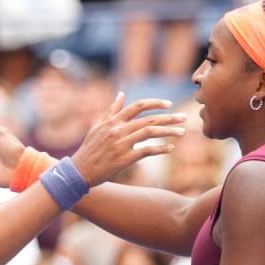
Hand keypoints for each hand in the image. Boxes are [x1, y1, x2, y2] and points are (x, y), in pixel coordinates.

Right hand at [69, 92, 185, 186]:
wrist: (79, 171)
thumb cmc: (89, 149)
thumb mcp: (98, 127)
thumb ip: (112, 110)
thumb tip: (121, 94)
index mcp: (113, 121)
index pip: (138, 106)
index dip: (155, 103)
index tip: (168, 104)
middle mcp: (118, 130)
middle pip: (148, 119)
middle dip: (169, 117)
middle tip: (184, 118)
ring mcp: (121, 144)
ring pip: (150, 132)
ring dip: (168, 131)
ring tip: (182, 132)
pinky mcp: (124, 159)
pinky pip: (146, 151)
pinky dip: (160, 148)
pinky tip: (170, 148)